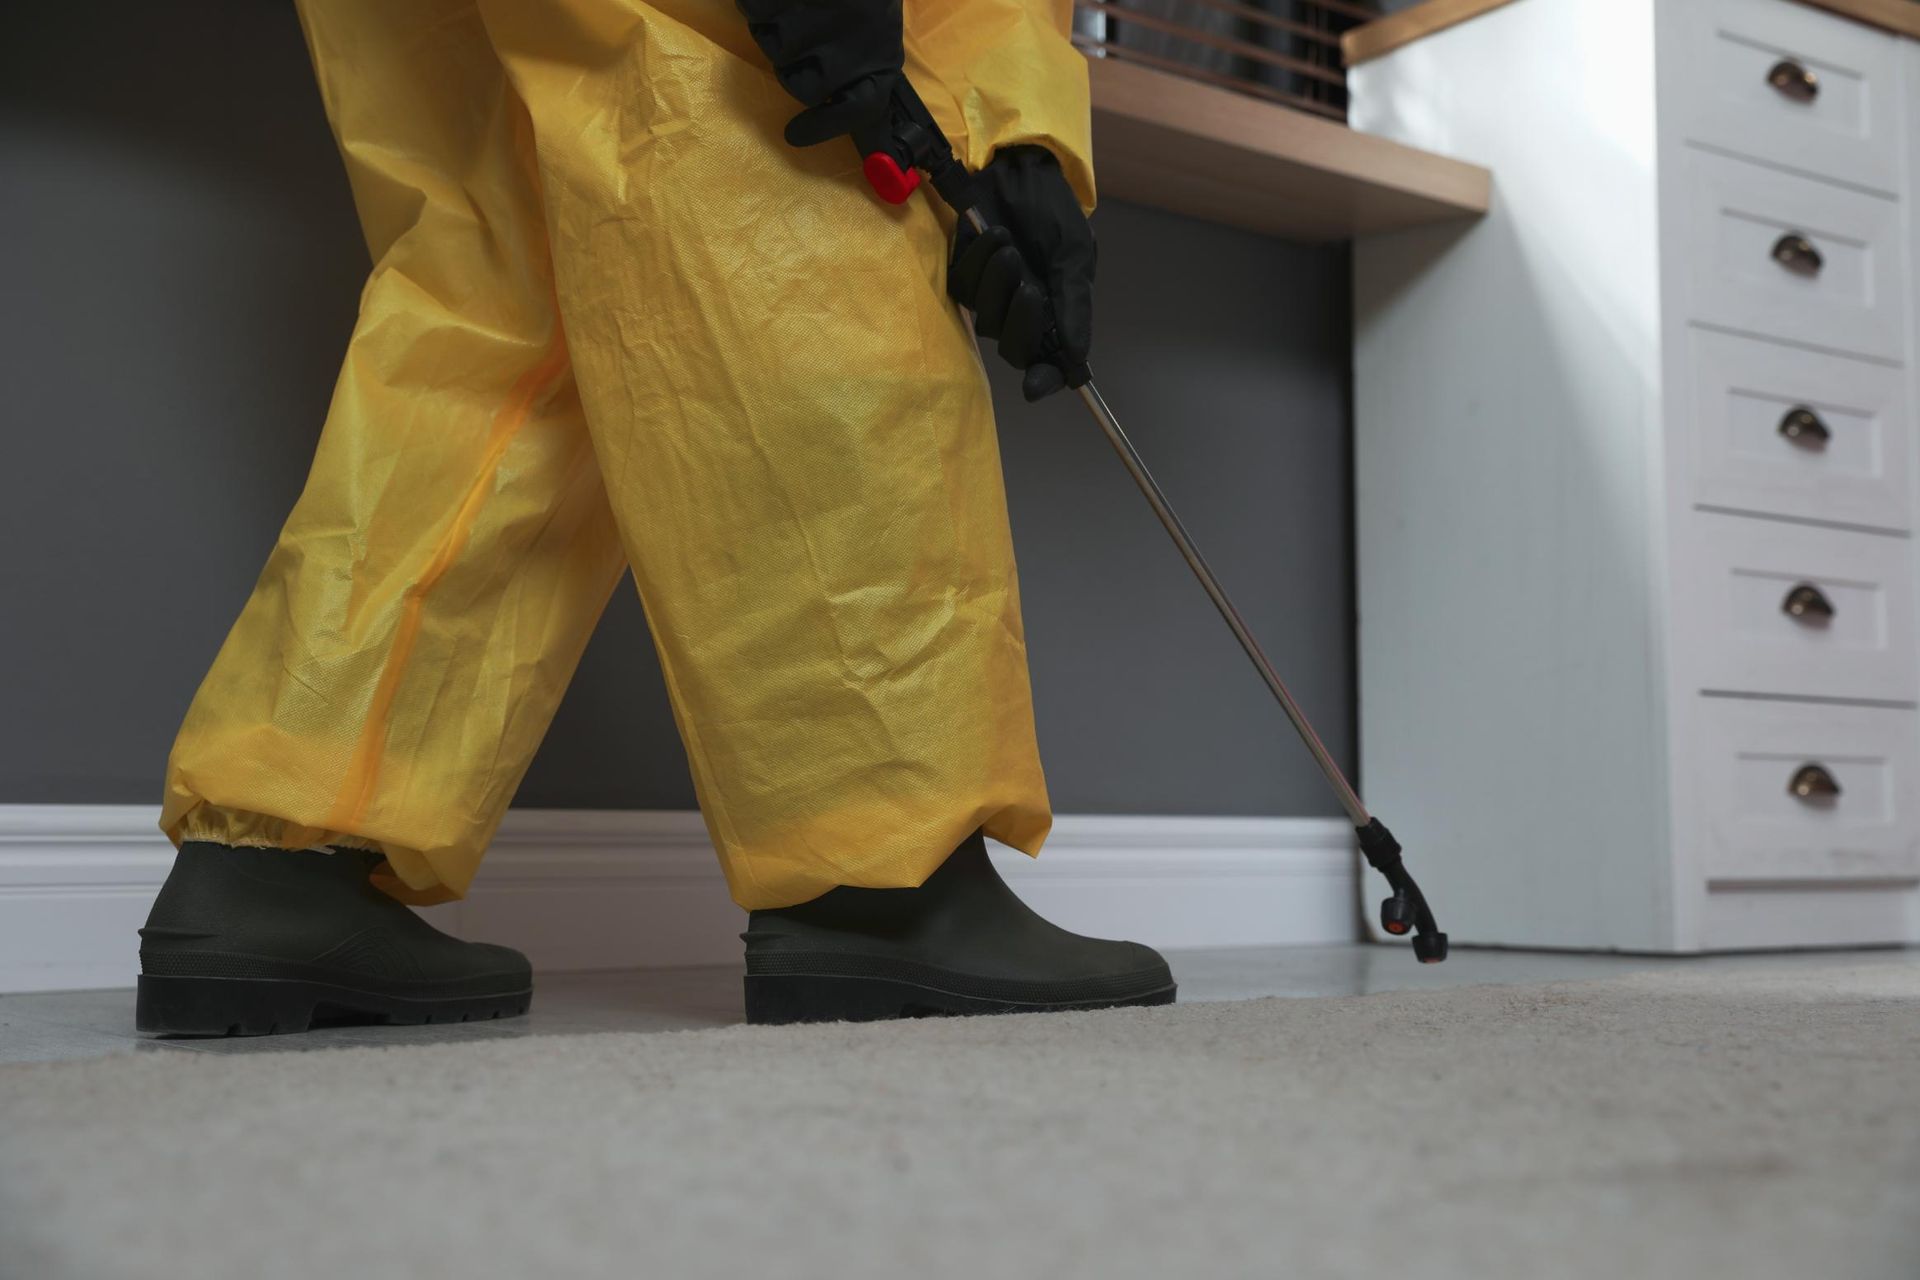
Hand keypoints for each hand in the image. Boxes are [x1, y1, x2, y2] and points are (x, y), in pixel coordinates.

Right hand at [736, 0, 902, 147]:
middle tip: (805, 30)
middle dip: (794, 64)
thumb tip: (854, 119)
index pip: (859, 109)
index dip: (826, 127)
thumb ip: (864, 71)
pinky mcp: (778, 9)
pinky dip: (759, 3)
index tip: (793, 136)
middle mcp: (848, 51)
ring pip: (773, 48)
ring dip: (776, 26)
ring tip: (800, 3)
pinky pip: (756, 14)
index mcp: (880, 57)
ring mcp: (811, 29)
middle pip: (800, 85)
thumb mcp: (875, 23)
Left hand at [947, 146, 1094, 401]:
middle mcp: (1021, 313)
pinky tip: (992, 235)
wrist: (1021, 169)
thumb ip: (1075, 306)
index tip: (1036, 386)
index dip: (1043, 380)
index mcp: (1054, 315)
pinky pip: (964, 287)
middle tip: (1030, 288)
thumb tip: (1078, 357)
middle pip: (1014, 349)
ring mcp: (991, 296)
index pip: (1047, 363)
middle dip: (1021, 322)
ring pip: (986, 318)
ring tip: (1009, 246)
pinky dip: (978, 261)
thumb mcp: (1074, 256)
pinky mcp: (963, 274)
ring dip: (997, 282)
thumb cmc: (1052, 211)